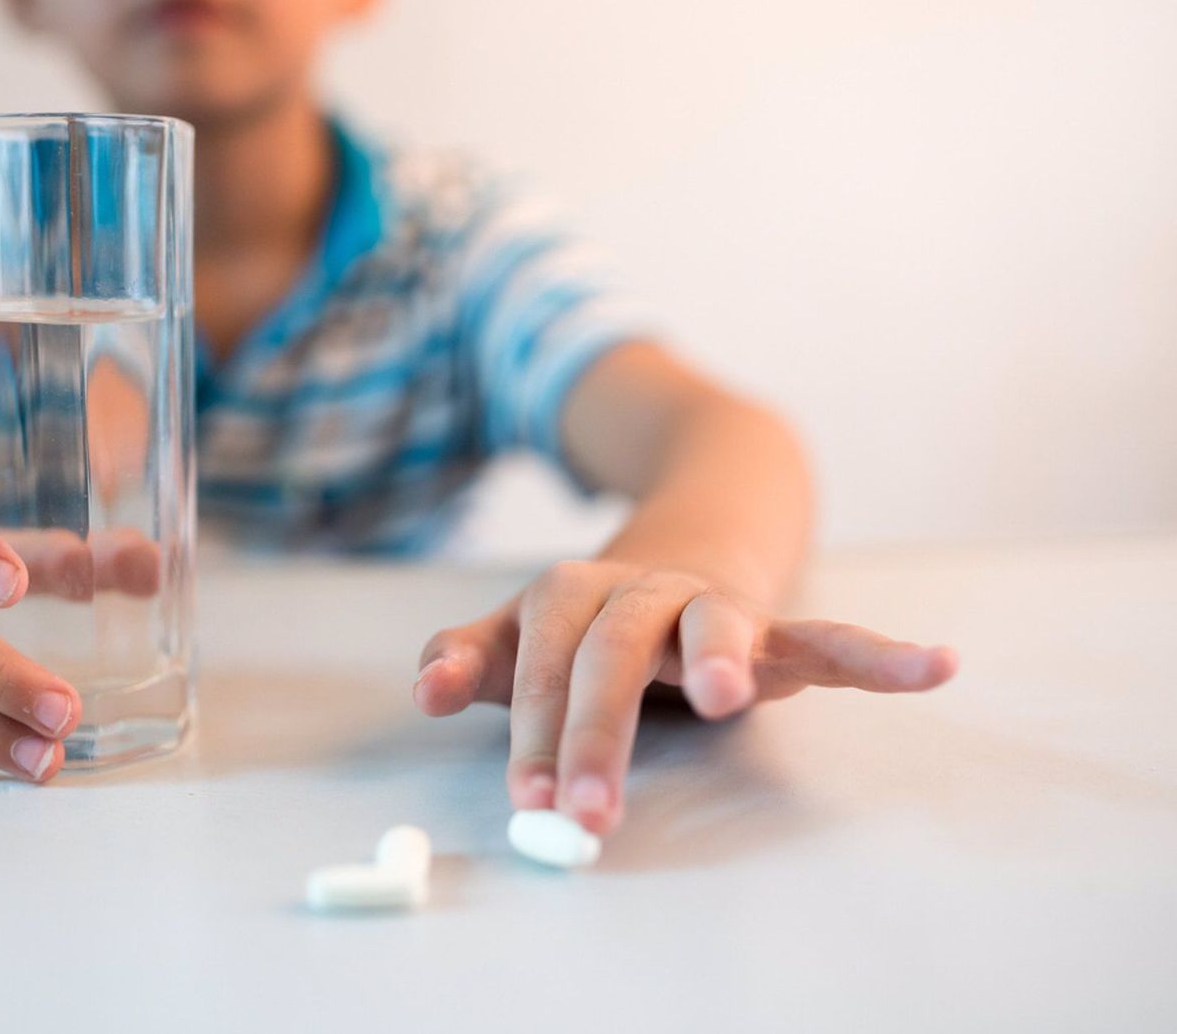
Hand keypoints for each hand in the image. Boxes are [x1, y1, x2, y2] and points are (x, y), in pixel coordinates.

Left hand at [413, 560, 958, 834]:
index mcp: (570, 597)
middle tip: (585, 810)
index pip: (544, 662)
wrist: (678, 546)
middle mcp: (640, 592)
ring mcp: (711, 606)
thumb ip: (467, 659)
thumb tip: (425, 692)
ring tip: (731, 693)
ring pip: (713, 623)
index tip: (531, 799)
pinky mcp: (776, 628)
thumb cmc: (586, 620)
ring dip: (722, 655)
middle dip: (597, 730)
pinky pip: (829, 634)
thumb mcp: (517, 636)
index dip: (535, 730)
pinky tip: (932, 666)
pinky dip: (880, 652)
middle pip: (612, 651)